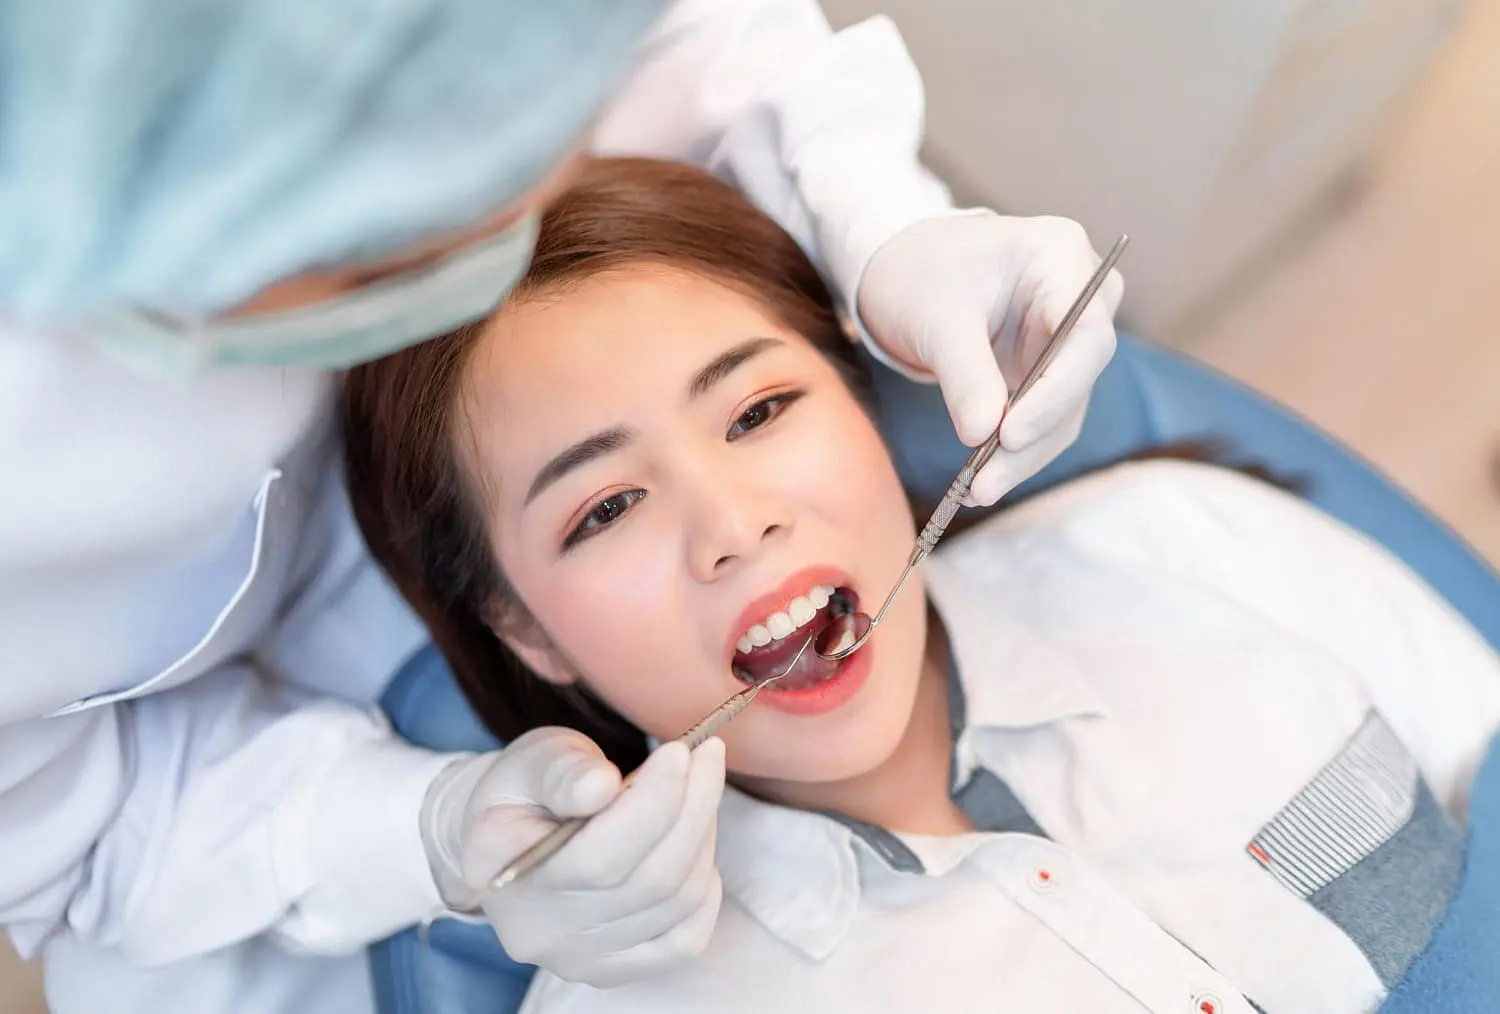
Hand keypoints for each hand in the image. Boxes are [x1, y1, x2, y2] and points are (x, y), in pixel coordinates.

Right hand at [421, 728, 726, 986]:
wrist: (516, 840)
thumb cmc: (527, 792)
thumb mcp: (530, 762)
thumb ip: (561, 771)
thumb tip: (602, 786)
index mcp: (510, 880)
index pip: (600, 859)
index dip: (652, 803)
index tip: (680, 752)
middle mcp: (545, 936)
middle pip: (650, 882)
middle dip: (693, 808)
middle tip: (707, 754)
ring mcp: (583, 961)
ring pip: (677, 905)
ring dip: (703, 837)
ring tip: (700, 786)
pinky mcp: (618, 969)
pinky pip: (686, 939)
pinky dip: (705, 886)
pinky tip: (696, 843)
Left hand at [857, 212, 1123, 505]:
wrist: (908, 268)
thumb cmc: (923, 273)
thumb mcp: (936, 319)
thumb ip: (964, 374)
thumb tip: (981, 435)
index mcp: (1060, 256)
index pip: (1085, 333)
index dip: (1055, 391)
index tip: (1009, 434)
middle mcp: (1081, 296)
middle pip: (1079, 377)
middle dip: (1033, 434)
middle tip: (985, 480)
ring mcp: (1071, 337)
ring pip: (1064, 409)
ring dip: (1023, 457)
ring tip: (975, 490)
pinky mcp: (1053, 372)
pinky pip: (1045, 419)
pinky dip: (1015, 453)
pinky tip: (981, 481)